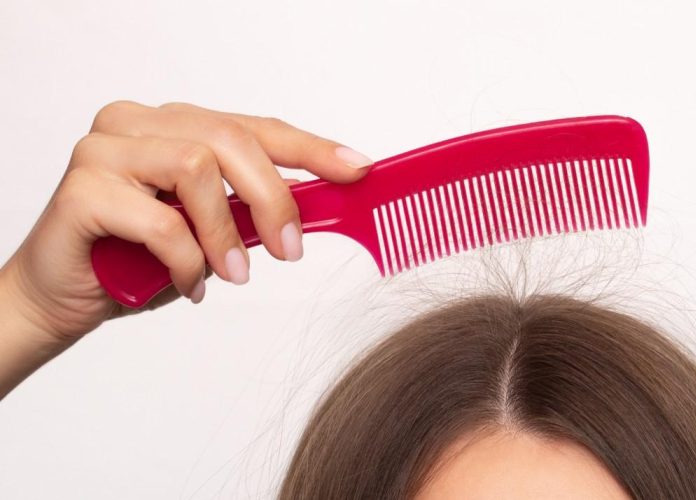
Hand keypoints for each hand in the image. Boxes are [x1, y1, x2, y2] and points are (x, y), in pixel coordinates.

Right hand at [0, 100, 371, 359]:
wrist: (61, 300)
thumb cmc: (138, 261)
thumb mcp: (212, 234)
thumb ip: (252, 213)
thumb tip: (321, 209)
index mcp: (174, 125)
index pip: (256, 127)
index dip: (312, 148)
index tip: (357, 169)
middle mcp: (138, 123)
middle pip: (230, 140)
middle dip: (274, 199)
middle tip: (290, 250)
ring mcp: (104, 149)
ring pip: (196, 169)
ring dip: (225, 233)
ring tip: (229, 275)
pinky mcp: (81, 188)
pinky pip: (160, 220)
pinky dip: (186, 259)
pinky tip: (185, 283)